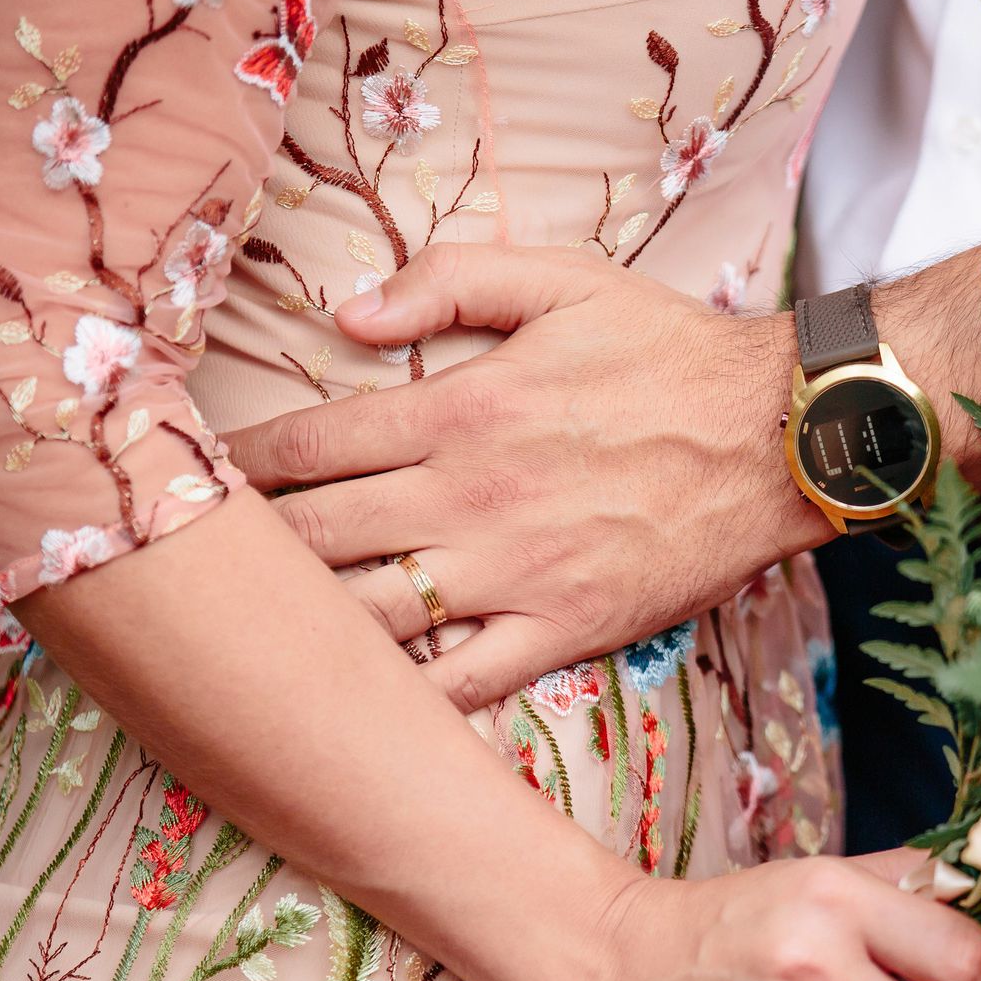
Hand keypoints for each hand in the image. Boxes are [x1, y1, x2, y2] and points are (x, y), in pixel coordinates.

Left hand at [225, 243, 833, 708]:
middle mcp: (469, 500)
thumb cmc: (672, 352)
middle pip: (312, 542)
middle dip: (239, 556)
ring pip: (368, 619)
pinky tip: (362, 700)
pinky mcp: (565, 630)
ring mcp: (515, 575)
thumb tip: (345, 317)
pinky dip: (402, 697)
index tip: (199, 484)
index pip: (306, 448)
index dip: (235, 471)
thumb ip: (449, 281)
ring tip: (259, 636)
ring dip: (302, 628)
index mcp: (458, 412)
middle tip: (199, 570)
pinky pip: (461, 683)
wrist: (781, 436)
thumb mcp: (564, 280)